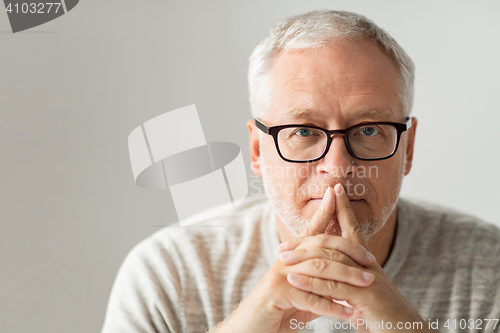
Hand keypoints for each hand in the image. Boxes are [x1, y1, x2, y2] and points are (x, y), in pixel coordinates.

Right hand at [213, 186, 375, 332]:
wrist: (249, 328)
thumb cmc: (276, 311)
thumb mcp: (301, 294)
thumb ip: (319, 286)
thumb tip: (341, 286)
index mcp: (291, 257)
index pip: (311, 230)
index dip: (323, 211)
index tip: (335, 194)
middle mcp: (285, 260)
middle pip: (321, 247)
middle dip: (348, 250)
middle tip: (372, 260)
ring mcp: (281, 275)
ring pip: (319, 270)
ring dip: (346, 277)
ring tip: (367, 284)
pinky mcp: (278, 293)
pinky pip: (310, 298)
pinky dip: (331, 307)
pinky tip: (348, 313)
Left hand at [277, 183, 434, 332]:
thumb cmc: (383, 315)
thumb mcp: (364, 293)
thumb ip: (349, 281)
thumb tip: (333, 275)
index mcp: (367, 263)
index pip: (353, 229)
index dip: (344, 208)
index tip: (335, 190)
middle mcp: (367, 265)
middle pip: (335, 242)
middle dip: (308, 238)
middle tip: (282, 244)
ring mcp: (366, 278)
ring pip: (330, 261)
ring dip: (302, 258)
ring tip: (281, 258)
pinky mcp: (365, 296)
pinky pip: (332, 286)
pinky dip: (310, 282)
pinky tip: (293, 278)